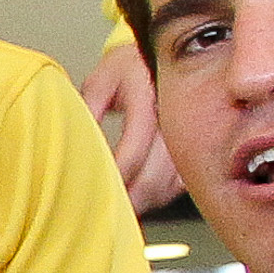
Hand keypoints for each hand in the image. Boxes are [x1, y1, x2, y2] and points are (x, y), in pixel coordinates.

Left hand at [82, 43, 182, 213]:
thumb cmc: (125, 70)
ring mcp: (192, 129)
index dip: (114, 174)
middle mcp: (176, 113)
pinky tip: (143, 199)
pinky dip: (162, 195)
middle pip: (156, 173)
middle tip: (104, 215)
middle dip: (129, 198)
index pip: (134, 146)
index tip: (93, 192)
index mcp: (148, 92)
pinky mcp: (199, 144)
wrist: (160, 57)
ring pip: (170, 181)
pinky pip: (183, 180)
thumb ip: (87, 110)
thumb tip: (73, 142)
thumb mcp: (99, 82)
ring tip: (120, 212)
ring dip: (145, 201)